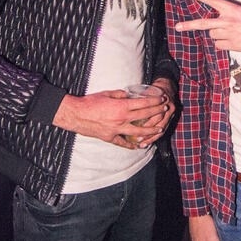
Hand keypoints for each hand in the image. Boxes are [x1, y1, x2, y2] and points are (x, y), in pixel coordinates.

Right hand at [53, 88, 171, 148]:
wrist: (76, 114)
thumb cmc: (90, 102)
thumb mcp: (107, 94)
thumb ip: (121, 95)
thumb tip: (129, 96)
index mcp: (121, 106)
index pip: (143, 104)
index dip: (154, 101)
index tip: (162, 99)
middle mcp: (121, 119)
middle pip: (144, 116)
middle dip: (156, 112)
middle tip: (165, 109)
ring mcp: (116, 130)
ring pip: (138, 133)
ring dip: (150, 131)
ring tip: (159, 129)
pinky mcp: (110, 137)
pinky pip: (123, 142)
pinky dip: (131, 145)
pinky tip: (139, 146)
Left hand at [175, 0, 240, 52]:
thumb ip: (232, 16)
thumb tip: (222, 22)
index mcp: (233, 10)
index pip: (213, 1)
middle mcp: (228, 21)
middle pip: (203, 24)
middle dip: (188, 25)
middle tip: (177, 26)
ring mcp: (229, 35)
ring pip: (213, 35)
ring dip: (218, 35)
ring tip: (231, 33)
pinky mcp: (233, 46)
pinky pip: (220, 45)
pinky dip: (224, 44)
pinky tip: (234, 41)